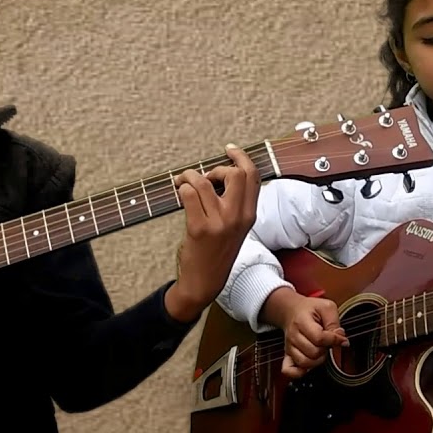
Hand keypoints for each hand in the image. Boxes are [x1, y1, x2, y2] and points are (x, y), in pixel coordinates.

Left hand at [164, 144, 261, 322]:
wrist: (204, 282)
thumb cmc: (217, 253)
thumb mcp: (236, 228)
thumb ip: (236, 203)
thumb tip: (222, 174)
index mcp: (250, 215)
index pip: (253, 176)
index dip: (242, 157)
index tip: (230, 150)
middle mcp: (238, 217)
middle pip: (235, 173)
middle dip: (216, 168)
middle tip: (205, 177)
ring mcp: (219, 223)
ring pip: (205, 182)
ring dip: (189, 176)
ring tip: (183, 183)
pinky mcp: (199, 228)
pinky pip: (189, 194)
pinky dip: (181, 187)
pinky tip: (178, 192)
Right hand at [262, 286, 348, 378]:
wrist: (292, 310)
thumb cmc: (310, 309)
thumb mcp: (326, 307)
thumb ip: (334, 323)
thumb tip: (341, 339)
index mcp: (302, 321)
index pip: (319, 337)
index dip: (334, 340)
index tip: (341, 339)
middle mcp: (294, 336)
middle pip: (313, 352)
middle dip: (325, 350)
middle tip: (328, 343)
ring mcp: (290, 347)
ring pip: (304, 362)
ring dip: (317, 360)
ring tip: (320, 351)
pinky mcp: (287, 355)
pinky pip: (288, 370)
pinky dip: (298, 373)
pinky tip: (307, 368)